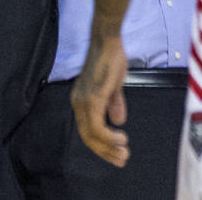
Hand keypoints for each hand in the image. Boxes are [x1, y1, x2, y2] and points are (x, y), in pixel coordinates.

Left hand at [70, 36, 129, 166]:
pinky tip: (122, 137)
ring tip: (124, 152)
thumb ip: (114, 103)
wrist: (108, 40)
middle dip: (105, 152)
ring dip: (108, 147)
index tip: (116, 154)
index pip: (88, 131)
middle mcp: (78, 103)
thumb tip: (118, 121)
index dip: (101, 145)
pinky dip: (109, 136)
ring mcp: (84, 101)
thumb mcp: (113, 85)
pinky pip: (97, 126)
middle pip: (88, 137)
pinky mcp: (93, 98)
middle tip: (122, 160)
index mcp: (81, 101)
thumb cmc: (111, 58)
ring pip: (92, 135)